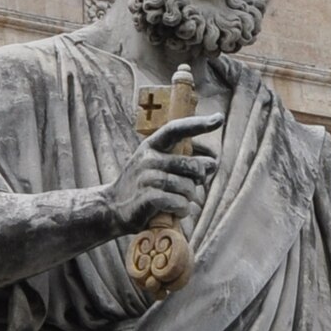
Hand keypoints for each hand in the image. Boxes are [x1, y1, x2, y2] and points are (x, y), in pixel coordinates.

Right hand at [102, 111, 222, 232]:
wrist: (112, 207)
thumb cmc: (143, 185)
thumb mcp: (159, 167)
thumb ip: (184, 163)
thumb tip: (213, 163)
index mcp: (152, 145)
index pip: (177, 129)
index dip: (198, 124)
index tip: (219, 119)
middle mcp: (148, 157)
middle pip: (191, 165)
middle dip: (199, 179)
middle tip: (194, 186)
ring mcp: (146, 177)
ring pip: (187, 187)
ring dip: (189, 198)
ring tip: (181, 201)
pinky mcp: (147, 197)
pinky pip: (178, 202)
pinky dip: (182, 209)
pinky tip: (177, 211)